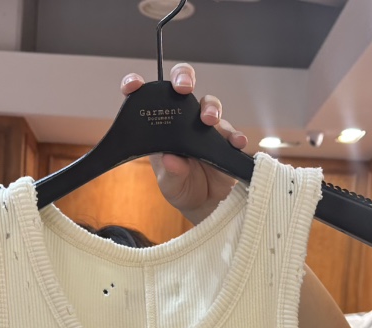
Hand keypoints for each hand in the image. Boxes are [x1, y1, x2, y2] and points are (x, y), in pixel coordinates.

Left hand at [120, 63, 248, 225]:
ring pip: (209, 104)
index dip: (137, 86)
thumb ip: (170, 173)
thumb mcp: (170, 185)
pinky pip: (231, 131)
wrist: (205, 203)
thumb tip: (171, 159)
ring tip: (210, 121)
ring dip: (211, 108)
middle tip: (183, 88)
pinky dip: (235, 135)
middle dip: (183, 79)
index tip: (134, 85)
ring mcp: (204, 126)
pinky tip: (236, 142)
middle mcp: (182, 120)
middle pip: (182, 87)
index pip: (146, 99)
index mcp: (160, 127)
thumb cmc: (181, 188)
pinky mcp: (224, 138)